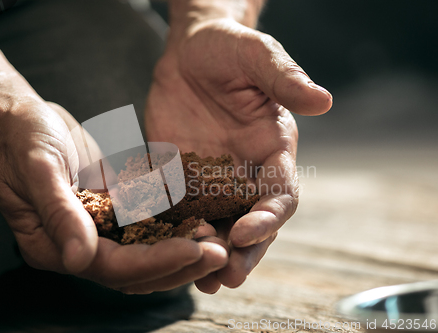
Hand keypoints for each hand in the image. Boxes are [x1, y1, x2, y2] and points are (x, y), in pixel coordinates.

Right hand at [0, 100, 227, 292]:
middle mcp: (80, 245)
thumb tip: (79, 259)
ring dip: (183, 251)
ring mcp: (99, 229)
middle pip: (136, 270)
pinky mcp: (113, 210)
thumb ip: (58, 212)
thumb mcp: (36, 168)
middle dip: (179, 264)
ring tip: (220, 242)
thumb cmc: (21, 138)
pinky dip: (175, 227)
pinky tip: (204, 218)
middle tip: (221, 254)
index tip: (194, 250)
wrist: (22, 118)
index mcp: (53, 246)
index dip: (154, 261)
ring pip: (147, 253)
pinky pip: (148, 226)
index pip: (112, 266)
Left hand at [145, 18, 331, 292]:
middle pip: (251, 223)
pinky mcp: (179, 177)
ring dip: (209, 253)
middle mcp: (245, 172)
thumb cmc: (228, 49)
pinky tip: (164, 251)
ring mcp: (211, 179)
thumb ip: (284, 79)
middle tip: (227, 277)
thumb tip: (323, 100)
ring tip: (199, 280)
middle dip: (243, 253)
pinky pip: (179, 211)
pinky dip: (175, 233)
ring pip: (216, 226)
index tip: (248, 232)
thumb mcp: (256, 56)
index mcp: (272, 151)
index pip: (281, 194)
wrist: (190, 51)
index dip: (269, 216)